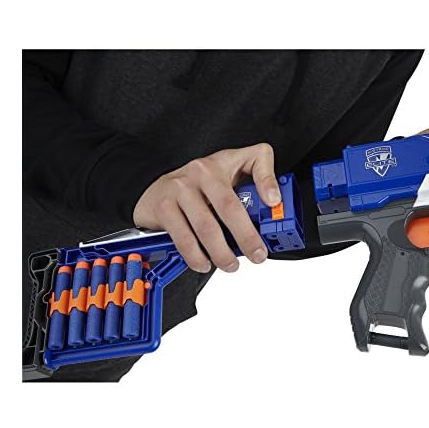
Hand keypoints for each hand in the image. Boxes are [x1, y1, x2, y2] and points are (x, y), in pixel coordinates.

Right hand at [133, 143, 280, 272]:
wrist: (154, 190)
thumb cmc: (196, 186)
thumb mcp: (228, 173)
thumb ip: (256, 179)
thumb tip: (274, 200)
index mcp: (221, 164)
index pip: (253, 163)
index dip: (267, 181)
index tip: (274, 202)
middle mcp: (200, 173)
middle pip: (229, 206)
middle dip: (247, 236)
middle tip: (257, 255)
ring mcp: (180, 188)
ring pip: (206, 226)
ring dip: (221, 252)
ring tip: (230, 264)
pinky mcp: (163, 207)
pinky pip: (184, 237)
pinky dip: (196, 256)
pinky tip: (203, 263)